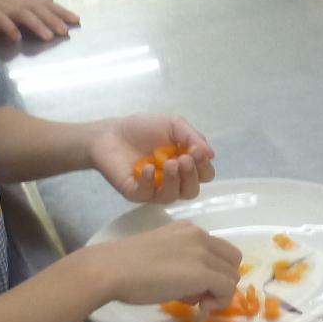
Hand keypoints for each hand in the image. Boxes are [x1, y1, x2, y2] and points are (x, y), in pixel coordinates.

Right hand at [0, 0, 79, 42]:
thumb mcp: (15, 1)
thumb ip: (33, 2)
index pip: (46, 4)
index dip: (61, 11)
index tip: (76, 20)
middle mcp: (16, 1)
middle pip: (38, 10)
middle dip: (53, 20)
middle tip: (65, 32)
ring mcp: (4, 7)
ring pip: (23, 15)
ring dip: (37, 25)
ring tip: (48, 37)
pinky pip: (1, 21)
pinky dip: (9, 28)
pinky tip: (17, 37)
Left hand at [88, 114, 216, 203]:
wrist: (110, 132)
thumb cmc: (143, 128)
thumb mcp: (173, 124)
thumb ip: (192, 137)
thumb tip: (211, 154)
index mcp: (184, 165)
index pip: (204, 174)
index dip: (203, 166)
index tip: (195, 151)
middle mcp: (172, 181)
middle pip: (191, 190)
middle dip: (191, 176)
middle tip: (183, 159)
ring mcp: (154, 189)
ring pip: (172, 196)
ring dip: (173, 180)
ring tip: (169, 163)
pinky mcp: (135, 192)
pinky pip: (147, 195)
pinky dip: (150, 182)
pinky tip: (147, 168)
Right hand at [90, 221, 242, 307]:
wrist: (111, 270)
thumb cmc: (126, 267)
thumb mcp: (160, 255)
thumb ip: (182, 263)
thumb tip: (197, 288)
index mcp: (188, 229)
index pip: (218, 249)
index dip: (212, 270)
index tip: (194, 285)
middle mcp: (199, 235)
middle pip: (232, 260)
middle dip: (220, 279)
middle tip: (198, 295)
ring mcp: (202, 252)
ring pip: (232, 275)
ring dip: (219, 292)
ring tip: (195, 301)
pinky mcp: (203, 272)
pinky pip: (227, 288)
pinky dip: (220, 301)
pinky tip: (200, 306)